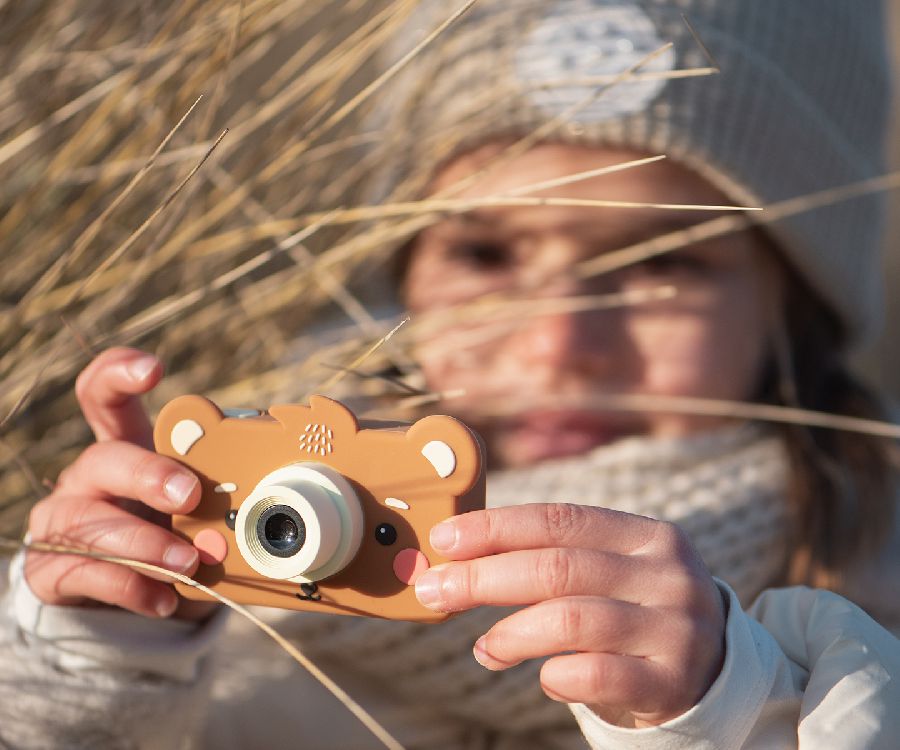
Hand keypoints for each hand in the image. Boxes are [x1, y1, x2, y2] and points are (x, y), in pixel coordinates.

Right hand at [25, 348, 211, 619]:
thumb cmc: (169, 531)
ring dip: (147, 544)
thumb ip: (218, 501)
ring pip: (93, 524)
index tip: (153, 370)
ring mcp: (64, 522)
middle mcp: (87, 479)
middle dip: (148, 474)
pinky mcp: (53, 570)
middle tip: (190, 494)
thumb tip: (267, 505)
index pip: (103, 397)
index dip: (118, 373)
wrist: (127, 593)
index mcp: (123, 448)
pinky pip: (88, 574)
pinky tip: (165, 599)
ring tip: (189, 562)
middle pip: (104, 459)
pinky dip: (132, 588)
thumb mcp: (193, 509)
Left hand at [414, 503, 725, 727]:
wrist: (709, 673)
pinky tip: (544, 676)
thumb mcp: (607, 573)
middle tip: (435, 590)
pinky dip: (556, 675)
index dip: (495, 528)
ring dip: (510, 633)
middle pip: (557, 568)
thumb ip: (548, 560)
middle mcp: (666, 575)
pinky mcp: (673, 682)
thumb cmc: (631, 613)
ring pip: (571, 620)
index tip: (444, 541)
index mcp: (646, 534)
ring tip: (484, 648)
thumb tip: (454, 561)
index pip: (559, 520)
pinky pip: (597, 675)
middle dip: (483, 578)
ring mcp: (675, 628)